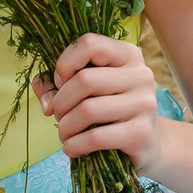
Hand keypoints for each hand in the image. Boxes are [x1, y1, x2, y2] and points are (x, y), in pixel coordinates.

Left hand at [34, 32, 159, 166]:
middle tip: (58, 115)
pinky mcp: (142, 132)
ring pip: (88, 110)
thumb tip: (46, 102)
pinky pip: (97, 137)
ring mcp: (144, 103)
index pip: (89, 44)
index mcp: (128, 55)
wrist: (146, 142)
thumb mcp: (88, 90)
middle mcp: (141, 74)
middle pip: (85, 80)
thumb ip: (58, 85)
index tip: (60, 83)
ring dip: (66, 126)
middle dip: (61, 101)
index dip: (65, 64)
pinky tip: (71, 148)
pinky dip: (75, 145)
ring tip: (64, 133)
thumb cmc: (110, 110)